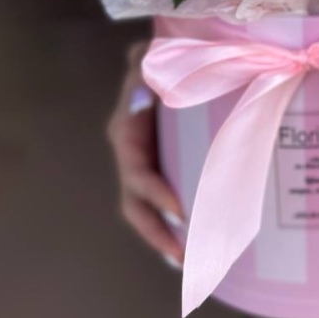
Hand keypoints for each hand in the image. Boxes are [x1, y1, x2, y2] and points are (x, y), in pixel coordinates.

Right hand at [107, 41, 184, 267]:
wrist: (176, 61)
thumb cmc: (168, 56)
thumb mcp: (154, 54)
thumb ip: (147, 57)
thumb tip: (145, 68)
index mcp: (128, 124)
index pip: (135, 167)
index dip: (152, 191)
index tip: (178, 211)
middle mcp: (130, 148)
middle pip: (136, 198)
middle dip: (156, 229)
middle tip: (185, 252)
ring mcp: (143, 163)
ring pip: (142, 210)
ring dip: (161, 238)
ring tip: (188, 263)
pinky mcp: (159, 170)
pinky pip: (157, 206)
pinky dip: (169, 231)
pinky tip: (189, 255)